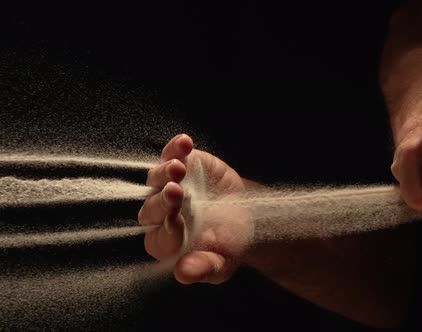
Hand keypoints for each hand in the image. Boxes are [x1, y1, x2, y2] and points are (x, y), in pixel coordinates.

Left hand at [138, 134, 251, 283]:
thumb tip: (184, 274)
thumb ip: (204, 268)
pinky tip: (184, 142)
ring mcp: (169, 186)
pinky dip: (175, 148)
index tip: (179, 222)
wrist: (244, 216)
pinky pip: (171, 154)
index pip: (161, 237)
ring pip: (155, 180)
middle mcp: (161, 215)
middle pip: (152, 208)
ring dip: (164, 173)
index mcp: (167, 243)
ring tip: (178, 168)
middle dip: (163, 200)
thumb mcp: (222, 262)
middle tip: (177, 192)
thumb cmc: (229, 245)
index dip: (169, 229)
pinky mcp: (183, 165)